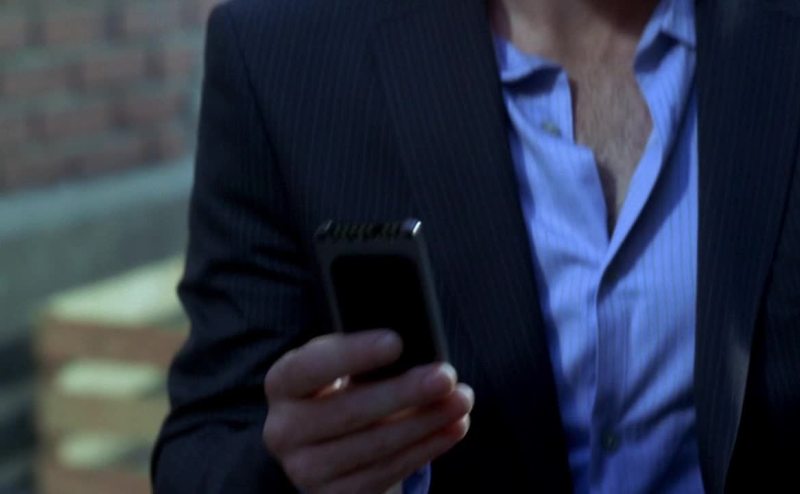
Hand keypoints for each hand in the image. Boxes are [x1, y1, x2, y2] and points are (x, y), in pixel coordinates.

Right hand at [263, 329, 473, 493]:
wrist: (334, 443)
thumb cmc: (347, 387)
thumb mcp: (345, 365)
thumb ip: (367, 354)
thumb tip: (417, 348)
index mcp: (282, 383)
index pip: (309, 367)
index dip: (352, 354)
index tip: (396, 342)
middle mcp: (283, 429)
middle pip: (348, 412)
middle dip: (404, 392)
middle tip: (446, 376)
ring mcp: (305, 469)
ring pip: (373, 446)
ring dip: (425, 422)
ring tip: (461, 401)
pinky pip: (386, 471)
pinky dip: (425, 448)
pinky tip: (452, 428)